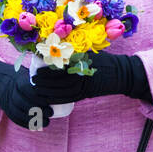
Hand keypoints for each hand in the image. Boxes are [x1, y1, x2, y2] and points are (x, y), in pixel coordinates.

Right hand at [0, 60, 52, 130]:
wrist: (2, 82)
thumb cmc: (24, 79)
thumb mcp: (30, 74)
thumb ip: (44, 78)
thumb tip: (64, 81)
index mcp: (18, 81)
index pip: (27, 90)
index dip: (38, 97)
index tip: (50, 102)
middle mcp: (11, 92)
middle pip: (23, 103)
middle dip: (38, 110)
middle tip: (51, 113)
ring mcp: (8, 102)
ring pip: (19, 113)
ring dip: (33, 120)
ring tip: (46, 122)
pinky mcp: (7, 110)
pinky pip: (15, 119)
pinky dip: (26, 124)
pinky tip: (36, 126)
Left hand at [32, 53, 150, 103]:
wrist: (120, 73)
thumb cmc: (103, 61)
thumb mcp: (88, 54)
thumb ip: (73, 54)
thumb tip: (53, 52)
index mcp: (80, 64)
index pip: (59, 69)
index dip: (45, 72)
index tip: (35, 71)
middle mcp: (81, 76)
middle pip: (57, 81)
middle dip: (43, 82)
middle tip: (33, 80)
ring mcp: (83, 86)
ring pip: (61, 92)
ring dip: (47, 92)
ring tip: (37, 90)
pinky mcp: (85, 94)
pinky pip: (68, 99)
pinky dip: (57, 99)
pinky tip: (48, 98)